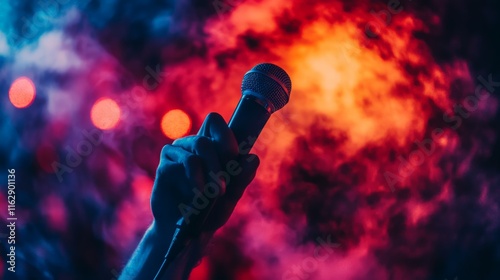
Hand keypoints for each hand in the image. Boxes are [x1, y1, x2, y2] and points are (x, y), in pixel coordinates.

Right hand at [151, 112, 259, 235]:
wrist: (187, 233)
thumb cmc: (211, 210)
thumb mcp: (232, 195)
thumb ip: (242, 177)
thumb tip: (253, 158)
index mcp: (210, 146)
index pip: (214, 121)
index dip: (226, 135)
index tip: (234, 158)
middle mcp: (191, 145)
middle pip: (208, 135)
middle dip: (222, 159)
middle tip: (225, 185)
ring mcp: (176, 153)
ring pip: (199, 145)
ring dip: (212, 170)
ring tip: (215, 194)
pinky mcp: (165, 166)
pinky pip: (185, 162)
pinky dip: (196, 179)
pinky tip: (198, 196)